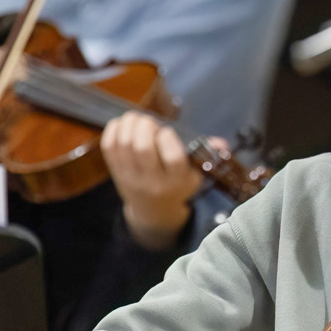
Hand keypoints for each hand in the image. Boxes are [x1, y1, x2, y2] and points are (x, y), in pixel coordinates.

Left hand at [104, 112, 201, 249]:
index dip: (168, 137)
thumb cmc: (177, 184)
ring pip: (124, 143)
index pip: (172, 157)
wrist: (153, 210)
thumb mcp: (196, 174)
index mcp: (176, 181)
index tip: (167, 132)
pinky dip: (113, 129)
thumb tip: (221, 144)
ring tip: (137, 120)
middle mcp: (152, 181)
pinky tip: (123, 125)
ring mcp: (131, 178)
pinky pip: (109, 146)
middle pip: (143, 147)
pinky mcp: (115, 173)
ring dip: (129, 123)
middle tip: (150, 123)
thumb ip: (207, 154)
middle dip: (146, 125)